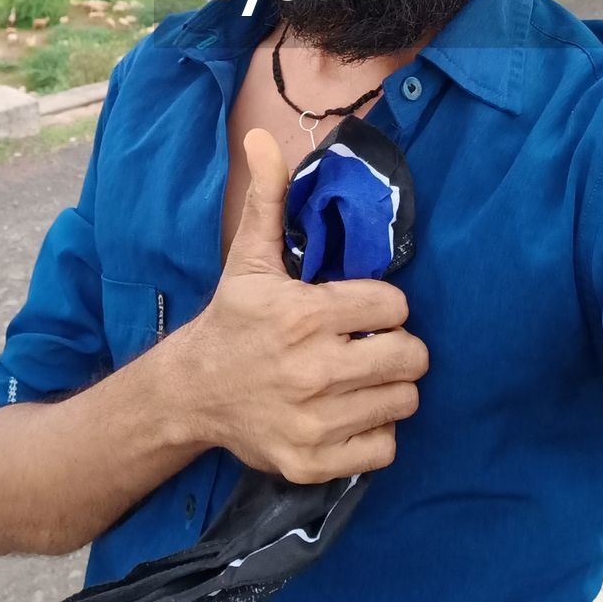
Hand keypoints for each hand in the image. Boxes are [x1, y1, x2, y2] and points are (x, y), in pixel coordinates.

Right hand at [184, 128, 428, 483]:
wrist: (192, 391)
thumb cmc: (234, 318)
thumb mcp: (248, 256)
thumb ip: (267, 196)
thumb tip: (261, 139)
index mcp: (303, 315)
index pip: (394, 307)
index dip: (386, 305)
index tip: (366, 308)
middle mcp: (311, 371)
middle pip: (410, 358)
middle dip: (398, 347)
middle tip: (372, 343)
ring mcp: (313, 422)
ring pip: (402, 402)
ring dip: (389, 388)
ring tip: (362, 375)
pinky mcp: (312, 462)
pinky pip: (383, 448)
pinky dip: (375, 432)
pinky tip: (351, 411)